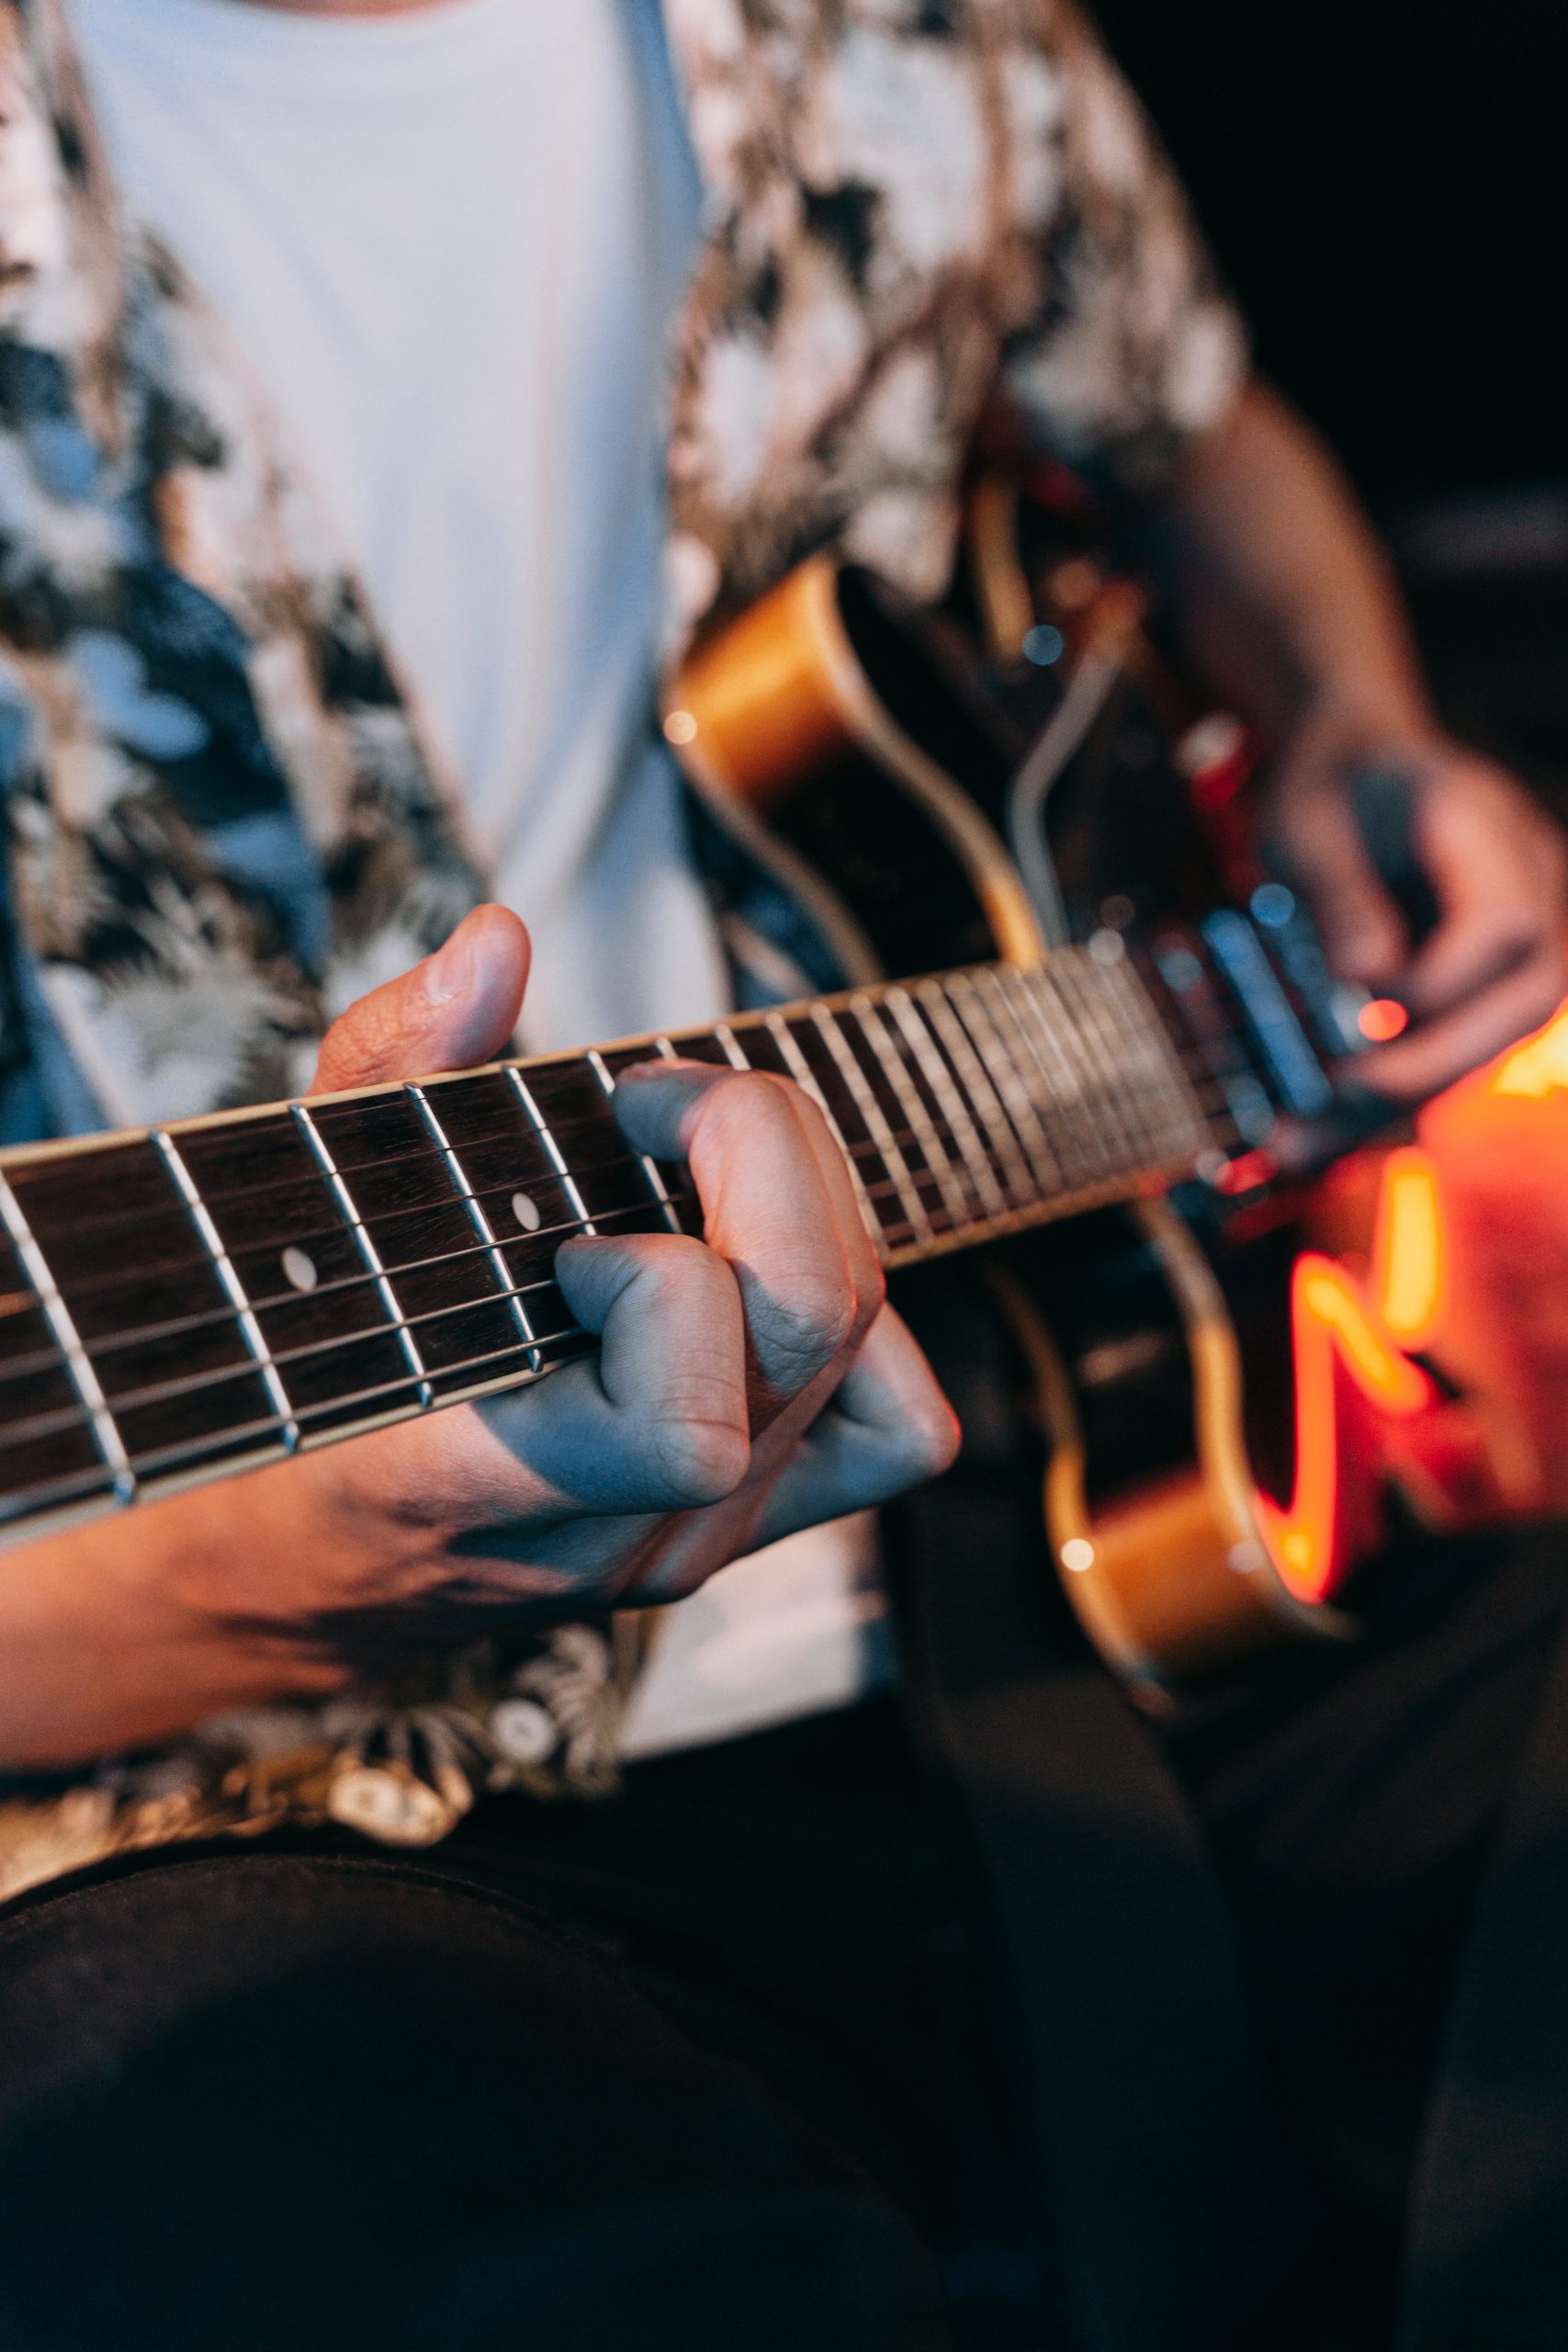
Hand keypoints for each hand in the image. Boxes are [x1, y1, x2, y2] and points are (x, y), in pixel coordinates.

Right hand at [0, 909, 957, 1768]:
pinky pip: (894, 1428)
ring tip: (710, 1180)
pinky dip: (864, 1333)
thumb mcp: (300, 1204)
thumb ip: (393, 1066)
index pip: (679, 1420)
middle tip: (659, 1108)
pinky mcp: (749, 1529)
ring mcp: (695, 1546)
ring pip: (877, 1379)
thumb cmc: (285, 1374)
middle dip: (763, 1159)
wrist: (283, 1573)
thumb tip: (499, 946)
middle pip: (813, 1334)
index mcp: (485, 1486)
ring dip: (819, 1230)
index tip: (580, 1174)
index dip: (660, 1264)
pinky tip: (755, 1272)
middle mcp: (619, 1537)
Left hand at [1266, 729, 1567, 1101]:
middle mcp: (1530, 894)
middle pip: (1523, 1004)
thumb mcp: (1309, 819)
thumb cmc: (1328, 786)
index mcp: (1492, 832)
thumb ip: (1339, 890)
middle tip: (1332, 1096)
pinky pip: (1440, 1058)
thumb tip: (1366, 975)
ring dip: (1391, 1104)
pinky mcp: (1474, 998)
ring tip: (1294, 1141)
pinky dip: (1373, 1101)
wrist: (1352, 774)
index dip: (1436, 979)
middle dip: (1429, 1064)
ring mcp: (1512, 952)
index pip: (1507, 923)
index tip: (1352, 999)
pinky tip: (1303, 1135)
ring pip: (1483, 1049)